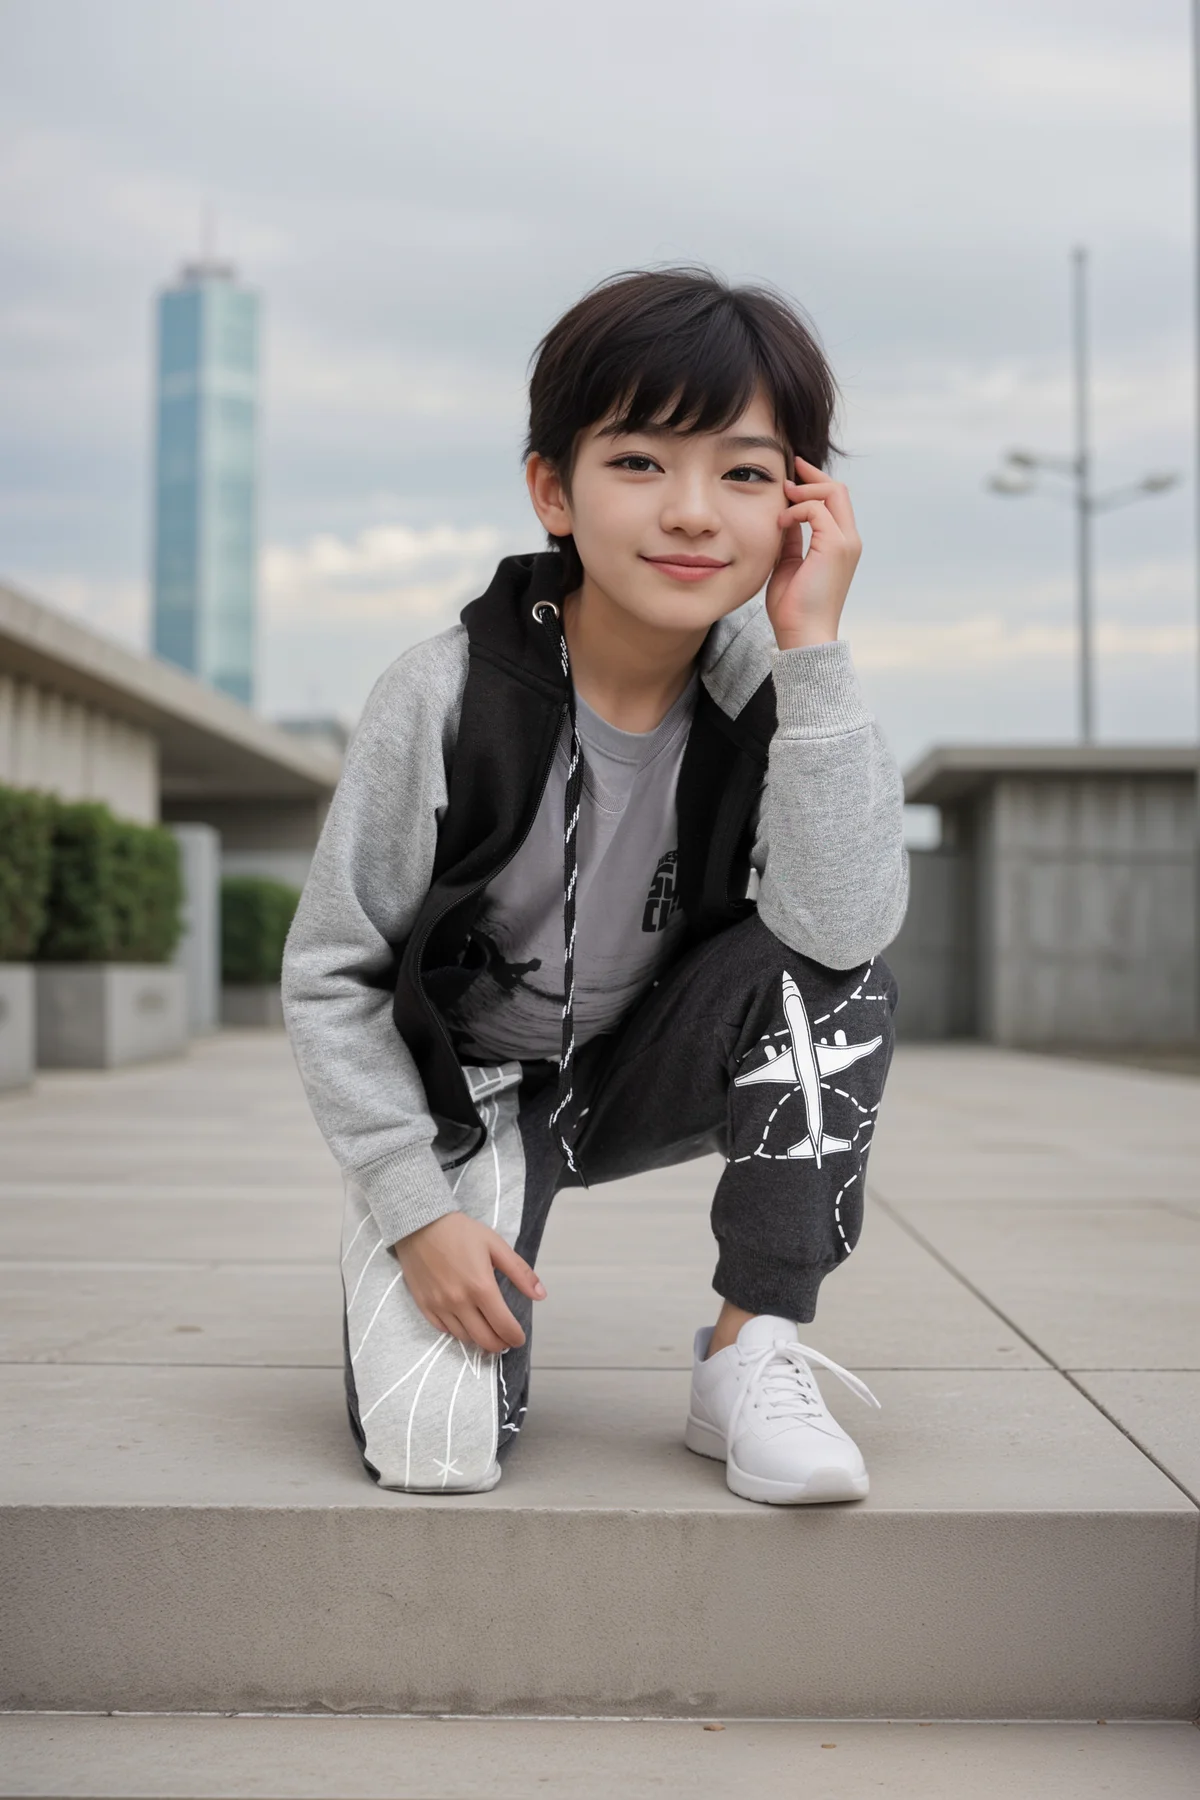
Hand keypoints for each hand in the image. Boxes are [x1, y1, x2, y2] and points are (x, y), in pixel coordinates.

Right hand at [393, 1210, 545, 1353]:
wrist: (420, 1224)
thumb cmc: (461, 1232)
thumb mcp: (495, 1246)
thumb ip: (520, 1272)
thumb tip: (541, 1295)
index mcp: (481, 1287)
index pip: (503, 1326)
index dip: (515, 1337)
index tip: (519, 1337)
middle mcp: (460, 1302)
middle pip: (484, 1339)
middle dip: (500, 1345)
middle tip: (506, 1340)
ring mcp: (439, 1306)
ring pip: (463, 1338)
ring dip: (479, 1339)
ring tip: (487, 1332)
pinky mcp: (424, 1305)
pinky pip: (443, 1329)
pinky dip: (457, 1331)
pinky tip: (465, 1324)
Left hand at [765, 455, 862, 650]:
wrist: (802, 634)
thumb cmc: (793, 608)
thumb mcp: (789, 564)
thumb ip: (791, 539)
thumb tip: (784, 515)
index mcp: (840, 545)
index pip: (835, 501)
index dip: (814, 483)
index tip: (791, 476)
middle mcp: (849, 540)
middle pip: (838, 490)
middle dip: (811, 475)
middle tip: (788, 471)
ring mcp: (845, 542)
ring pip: (832, 492)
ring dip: (802, 491)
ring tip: (781, 500)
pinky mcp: (835, 546)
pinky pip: (817, 510)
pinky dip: (795, 510)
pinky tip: (780, 523)